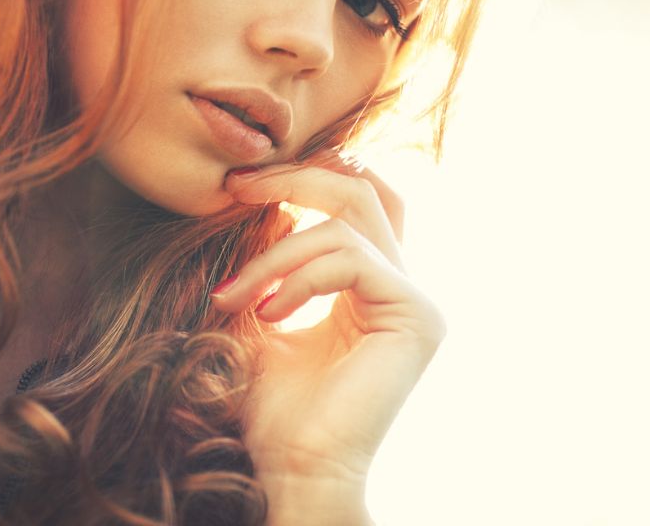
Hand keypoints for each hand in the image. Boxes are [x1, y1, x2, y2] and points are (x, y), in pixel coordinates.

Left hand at [212, 160, 445, 498]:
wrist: (295, 470)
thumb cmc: (274, 407)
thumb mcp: (262, 316)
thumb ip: (272, 262)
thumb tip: (256, 197)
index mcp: (371, 283)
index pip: (352, 201)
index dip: (299, 179)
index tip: (234, 186)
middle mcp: (402, 285)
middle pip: (361, 191)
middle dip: (293, 180)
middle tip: (236, 187)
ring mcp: (415, 299)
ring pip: (345, 226)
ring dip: (275, 254)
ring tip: (233, 296)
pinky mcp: (416, 316)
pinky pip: (352, 261)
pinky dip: (299, 279)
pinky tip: (269, 314)